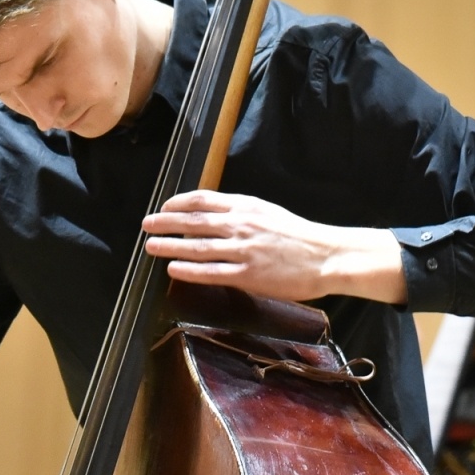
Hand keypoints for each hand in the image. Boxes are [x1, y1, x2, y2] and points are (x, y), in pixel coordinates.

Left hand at [142, 190, 407, 303]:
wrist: (327, 255)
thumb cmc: (299, 237)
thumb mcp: (269, 213)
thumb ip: (242, 213)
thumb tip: (213, 216)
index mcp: (246, 207)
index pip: (203, 200)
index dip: (179, 204)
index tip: (164, 208)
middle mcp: (241, 224)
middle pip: (194, 221)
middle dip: (166, 222)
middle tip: (147, 224)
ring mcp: (244, 250)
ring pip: (198, 246)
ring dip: (171, 245)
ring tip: (151, 246)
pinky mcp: (249, 274)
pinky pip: (212, 271)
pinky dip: (189, 269)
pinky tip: (173, 268)